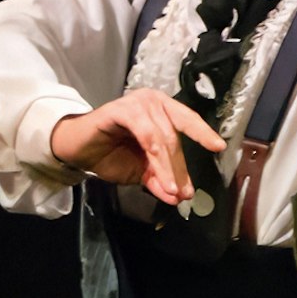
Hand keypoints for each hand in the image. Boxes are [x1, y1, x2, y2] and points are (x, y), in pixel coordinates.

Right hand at [50, 88, 225, 205]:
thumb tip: (181, 196)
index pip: (188, 121)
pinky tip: (159, 175)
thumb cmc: (110, 154)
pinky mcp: (122, 110)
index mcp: (162, 110)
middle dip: (180, 168)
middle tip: (184, 193)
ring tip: (173, 190)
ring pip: (164, 138)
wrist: (77, 150)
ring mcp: (138, 102)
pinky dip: (156, 157)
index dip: (203, 133)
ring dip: (169, 167)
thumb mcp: (141, 171)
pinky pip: (147, 134)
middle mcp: (153, 101)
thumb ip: (161, 179)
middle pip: (176, 137)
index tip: (219, 147)